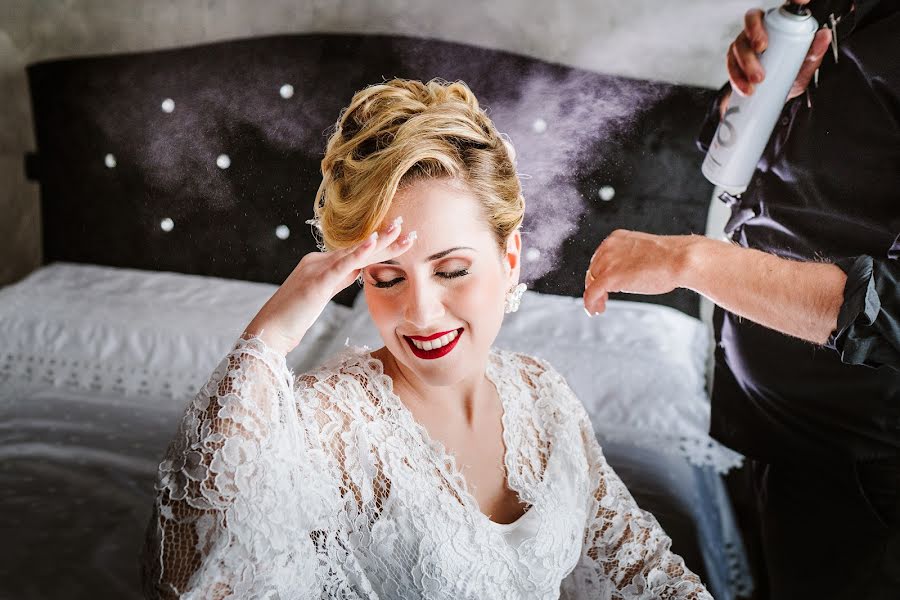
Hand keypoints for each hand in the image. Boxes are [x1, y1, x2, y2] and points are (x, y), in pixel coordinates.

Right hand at [244, 217, 415, 354]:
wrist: (268, 332)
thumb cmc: (290, 319)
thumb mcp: (318, 297)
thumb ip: (336, 282)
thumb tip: (355, 272)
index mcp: (319, 265)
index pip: (355, 254)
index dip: (378, 247)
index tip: (399, 238)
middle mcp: (317, 262)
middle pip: (357, 250)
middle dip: (384, 239)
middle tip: (405, 224)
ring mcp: (316, 269)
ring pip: (354, 253)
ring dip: (379, 241)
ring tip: (399, 227)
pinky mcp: (316, 282)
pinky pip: (341, 265)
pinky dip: (359, 252)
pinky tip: (374, 241)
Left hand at [582, 230, 693, 314]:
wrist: (680, 259)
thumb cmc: (670, 258)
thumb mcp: (644, 252)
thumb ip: (631, 260)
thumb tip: (628, 275)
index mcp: (616, 239)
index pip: (599, 258)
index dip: (599, 274)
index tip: (603, 286)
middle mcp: (608, 248)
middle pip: (593, 270)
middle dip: (595, 286)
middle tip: (601, 300)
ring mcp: (608, 262)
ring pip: (591, 282)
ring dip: (593, 297)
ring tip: (599, 308)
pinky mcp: (610, 277)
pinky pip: (591, 293)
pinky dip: (590, 303)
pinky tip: (594, 311)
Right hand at [721, 5, 831, 115]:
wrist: (769, 99)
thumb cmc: (788, 77)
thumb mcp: (804, 67)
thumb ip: (814, 54)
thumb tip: (824, 35)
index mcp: (780, 25)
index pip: (784, 8)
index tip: (802, 0)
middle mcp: (760, 29)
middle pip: (752, 19)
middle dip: (755, 31)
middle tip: (762, 47)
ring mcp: (744, 43)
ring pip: (739, 44)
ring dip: (746, 61)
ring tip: (758, 79)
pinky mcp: (733, 59)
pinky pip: (730, 64)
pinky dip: (737, 77)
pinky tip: (746, 87)